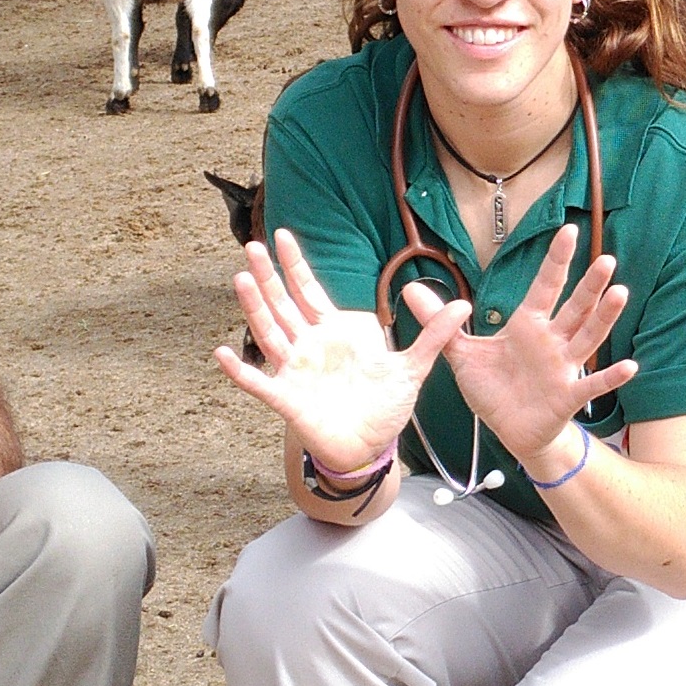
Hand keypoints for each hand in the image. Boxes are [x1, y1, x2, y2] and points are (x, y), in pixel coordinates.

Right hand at [215, 228, 468, 472]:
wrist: (371, 448)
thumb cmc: (383, 408)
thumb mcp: (412, 368)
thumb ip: (432, 336)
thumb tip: (463, 305)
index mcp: (333, 332)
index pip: (309, 291)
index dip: (296, 265)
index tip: (282, 236)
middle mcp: (308, 347)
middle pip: (282, 304)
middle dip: (268, 276)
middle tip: (252, 246)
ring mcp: (295, 371)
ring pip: (269, 333)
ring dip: (254, 308)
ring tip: (242, 280)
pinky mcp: (288, 400)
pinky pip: (260, 384)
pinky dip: (241, 371)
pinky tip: (222, 354)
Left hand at [445, 224, 634, 462]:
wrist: (510, 431)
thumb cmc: (494, 389)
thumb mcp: (461, 353)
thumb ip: (440, 322)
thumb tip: (409, 289)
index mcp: (527, 326)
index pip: (544, 286)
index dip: (557, 260)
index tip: (569, 231)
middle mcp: (552, 341)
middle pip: (575, 307)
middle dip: (590, 285)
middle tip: (606, 259)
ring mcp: (563, 368)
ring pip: (588, 337)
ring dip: (605, 317)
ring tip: (620, 293)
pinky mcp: (568, 396)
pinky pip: (592, 385)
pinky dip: (610, 377)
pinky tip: (630, 366)